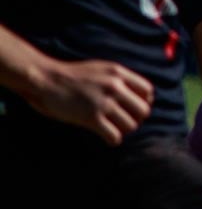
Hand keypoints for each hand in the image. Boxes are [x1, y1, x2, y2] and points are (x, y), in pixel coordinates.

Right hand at [25, 57, 153, 145]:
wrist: (47, 80)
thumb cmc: (74, 76)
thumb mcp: (102, 69)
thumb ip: (120, 79)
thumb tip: (140, 95)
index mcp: (119, 73)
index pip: (148, 91)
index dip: (143, 101)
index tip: (133, 107)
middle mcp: (115, 87)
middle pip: (143, 110)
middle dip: (136, 118)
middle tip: (125, 121)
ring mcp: (103, 103)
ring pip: (131, 125)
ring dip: (124, 130)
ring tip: (115, 128)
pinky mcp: (91, 118)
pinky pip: (114, 136)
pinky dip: (113, 139)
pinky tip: (107, 136)